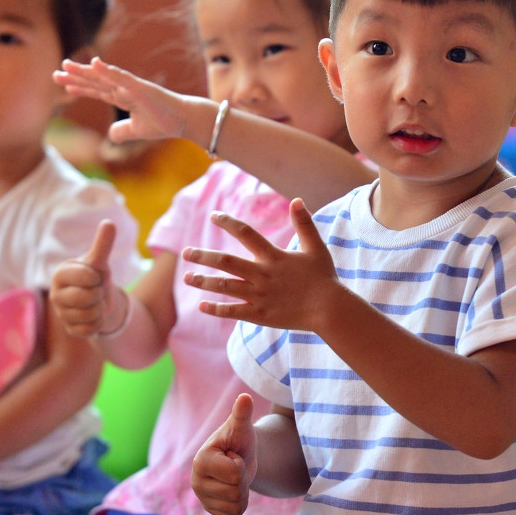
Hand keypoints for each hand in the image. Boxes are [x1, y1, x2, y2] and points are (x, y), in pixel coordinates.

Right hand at [51, 220, 127, 337]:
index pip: (85, 277)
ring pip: (89, 315)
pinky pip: (90, 329)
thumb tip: (109, 222)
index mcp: (60, 274)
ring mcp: (62, 314)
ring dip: (99, 308)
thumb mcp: (100, 260)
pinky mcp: (70, 329)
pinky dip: (98, 322)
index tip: (93, 276)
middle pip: (86, 298)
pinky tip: (94, 315)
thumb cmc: (95, 275)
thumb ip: (103, 244)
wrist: (98, 299)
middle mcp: (56, 294)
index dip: (96, 277)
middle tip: (95, 290)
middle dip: (98, 294)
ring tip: (94, 301)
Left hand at [54, 58, 190, 143]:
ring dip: (84, 72)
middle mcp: (124, 89)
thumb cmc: (164, 122)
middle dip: (75, 78)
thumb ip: (123, 131)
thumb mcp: (137, 131)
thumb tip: (110, 135)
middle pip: (95, 82)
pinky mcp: (140, 87)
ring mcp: (131, 86)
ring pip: (103, 77)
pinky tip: (95, 63)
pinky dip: (108, 70)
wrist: (183, 120)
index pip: (97, 91)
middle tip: (56, 73)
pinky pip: (121, 77)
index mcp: (123, 98)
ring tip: (66, 65)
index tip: (64, 86)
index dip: (80, 88)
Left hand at [182, 198, 342, 331]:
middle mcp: (262, 275)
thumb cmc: (324, 277)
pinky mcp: (260, 314)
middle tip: (185, 252)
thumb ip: (304, 223)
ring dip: (204, 281)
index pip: (246, 233)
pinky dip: (216, 309)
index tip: (213, 216)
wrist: (329, 310)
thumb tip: (297, 199)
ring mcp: (259, 296)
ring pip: (225, 286)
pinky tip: (201, 306)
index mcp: (273, 256)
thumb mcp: (315, 247)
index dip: (228, 222)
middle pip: (226, 262)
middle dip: (203, 256)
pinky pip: (233, 312)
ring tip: (186, 277)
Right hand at [192, 393, 257, 514]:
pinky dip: (240, 504)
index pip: (234, 474)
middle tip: (236, 467)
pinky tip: (234, 490)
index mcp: (200, 461)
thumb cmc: (239, 439)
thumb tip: (245, 397)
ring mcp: (202, 498)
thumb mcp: (242, 427)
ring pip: (236, 506)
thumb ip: (242, 414)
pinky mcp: (210, 509)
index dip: (241, 464)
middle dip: (243, 479)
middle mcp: (196, 482)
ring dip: (243, 492)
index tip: (232, 455)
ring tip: (235, 477)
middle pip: (235, 492)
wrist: (241, 455)